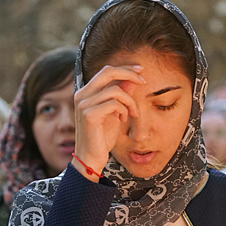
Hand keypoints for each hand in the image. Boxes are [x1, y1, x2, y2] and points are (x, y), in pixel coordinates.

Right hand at [72, 65, 145, 180]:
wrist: (92, 157)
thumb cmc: (103, 136)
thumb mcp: (115, 112)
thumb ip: (121, 95)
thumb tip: (132, 79)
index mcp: (86, 92)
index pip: (106, 71)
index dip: (124, 69)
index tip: (140, 70)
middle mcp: (82, 94)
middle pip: (108, 72)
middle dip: (129, 74)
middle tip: (143, 81)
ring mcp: (84, 104)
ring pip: (115, 90)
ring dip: (130, 101)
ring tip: (133, 113)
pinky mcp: (89, 115)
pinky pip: (114, 104)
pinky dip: (124, 110)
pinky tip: (123, 119)